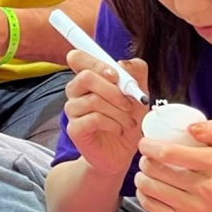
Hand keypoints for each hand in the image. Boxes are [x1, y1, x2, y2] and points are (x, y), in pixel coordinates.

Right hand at [62, 48, 148, 178]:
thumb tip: (125, 63)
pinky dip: (113, 123)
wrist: (121, 154)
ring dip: (118, 111)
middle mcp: (75, 92)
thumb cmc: (126, 120)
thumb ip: (135, 74)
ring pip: (93, 100)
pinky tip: (119, 129)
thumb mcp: (138, 94)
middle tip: (129, 103)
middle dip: (113, 90)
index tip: (116, 76)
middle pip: (85, 77)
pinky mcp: (74, 129)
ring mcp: (72, 111)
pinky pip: (93, 119)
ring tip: (130, 122)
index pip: (77, 58)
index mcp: (88, 78)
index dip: (96, 62)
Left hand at [135, 120, 211, 211]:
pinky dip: (143, 195)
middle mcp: (203, 187)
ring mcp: (193, 208)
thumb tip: (189, 127)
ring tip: (145, 173)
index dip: (149, 146)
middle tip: (146, 159)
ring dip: (141, 177)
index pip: (170, 153)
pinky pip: (152, 207)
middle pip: (155, 170)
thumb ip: (211, 131)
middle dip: (144, 161)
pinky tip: (147, 190)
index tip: (144, 143)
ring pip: (150, 188)